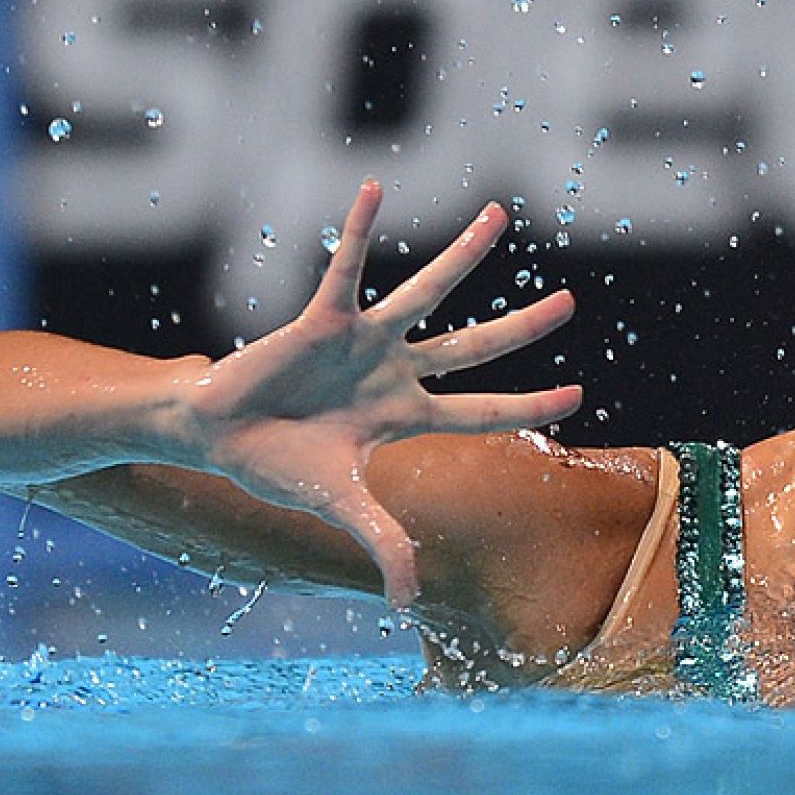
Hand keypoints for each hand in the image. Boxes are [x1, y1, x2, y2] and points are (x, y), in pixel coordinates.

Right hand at [180, 180, 580, 606]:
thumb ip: (383, 543)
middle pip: (475, 347)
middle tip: (570, 302)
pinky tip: (374, 190)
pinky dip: (358, 231)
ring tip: (499, 214)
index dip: (530, 405)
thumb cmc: (277, 465)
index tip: (579, 395)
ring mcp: (364, 341)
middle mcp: (395, 371)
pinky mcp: (322, 318)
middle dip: (523, 328)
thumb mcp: (341, 506)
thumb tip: (411, 605)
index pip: (484, 411)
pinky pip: (345, 268)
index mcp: (405, 415)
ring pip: (427, 292)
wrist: (215, 436)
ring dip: (463, 255)